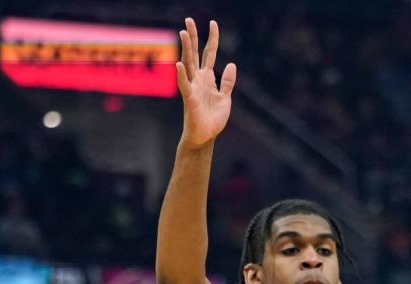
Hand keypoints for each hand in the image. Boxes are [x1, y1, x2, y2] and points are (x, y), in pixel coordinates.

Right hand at [176, 18, 236, 148]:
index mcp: (208, 78)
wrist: (205, 137)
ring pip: (188, 64)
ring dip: (186, 48)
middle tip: (188, 19)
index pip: (209, 54)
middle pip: (195, 54)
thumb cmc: (213, 119)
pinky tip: (179, 64)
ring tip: (183, 32)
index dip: (212, 39)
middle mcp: (198, 80)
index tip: (213, 23)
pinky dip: (181, 75)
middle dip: (193, 37)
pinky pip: (184, 85)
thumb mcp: (226, 98)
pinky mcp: (190, 100)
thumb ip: (228, 82)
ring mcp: (193, 88)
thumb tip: (231, 64)